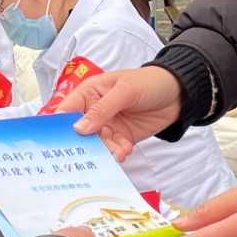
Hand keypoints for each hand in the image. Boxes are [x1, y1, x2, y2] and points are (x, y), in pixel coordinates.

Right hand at [58, 66, 183, 162]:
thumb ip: (102, 109)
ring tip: (116, 152)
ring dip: (105, 149)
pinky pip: (114, 148)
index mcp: (90, 92)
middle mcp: (95, 110)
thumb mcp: (125, 91)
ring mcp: (109, 125)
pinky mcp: (122, 137)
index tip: (57, 141)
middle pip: (81, 132)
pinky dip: (118, 152)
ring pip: (98, 143)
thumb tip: (79, 128)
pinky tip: (125, 151)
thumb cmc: (149, 82)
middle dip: (85, 143)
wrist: (179, 93)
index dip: (59, 125)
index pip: (67, 110)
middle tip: (88, 154)